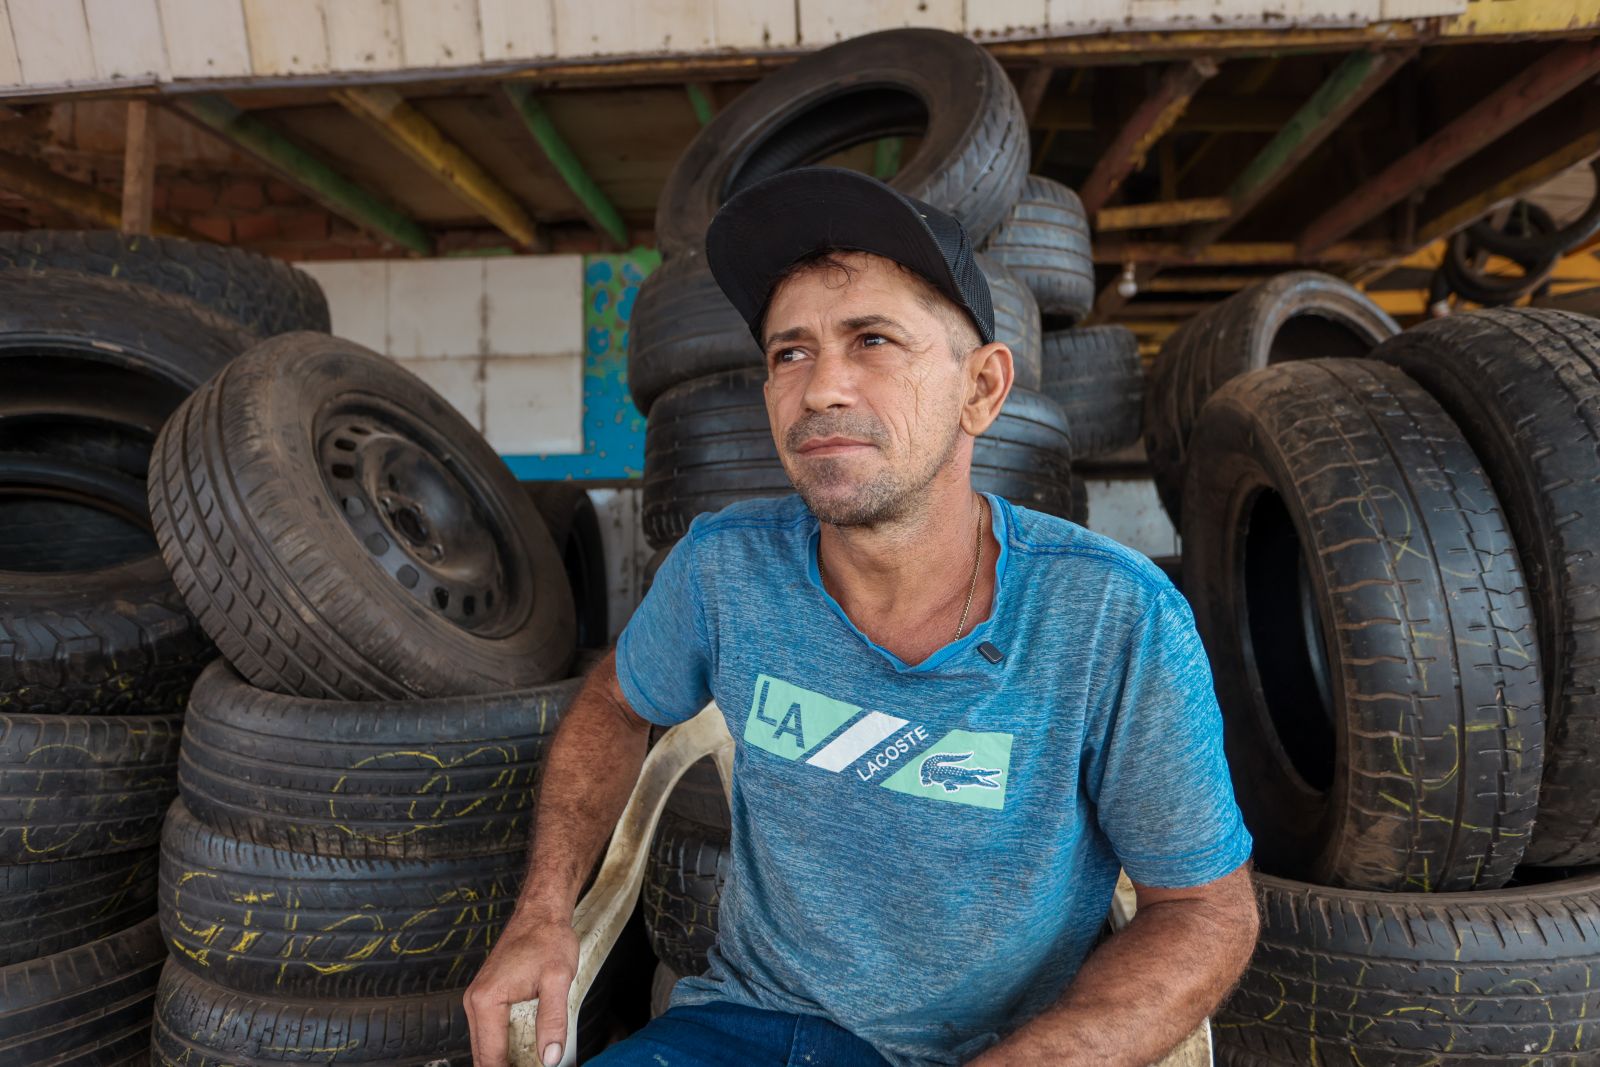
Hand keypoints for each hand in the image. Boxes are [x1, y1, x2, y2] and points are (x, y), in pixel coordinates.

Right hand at [465, 913, 579, 1066]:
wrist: (541, 913)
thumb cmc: (547, 939)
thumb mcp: (557, 979)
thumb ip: (552, 1021)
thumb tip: (550, 1056)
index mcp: (486, 1001)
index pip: (490, 1057)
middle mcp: (475, 1001)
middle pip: (482, 1055)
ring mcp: (478, 999)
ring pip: (484, 1045)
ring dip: (502, 1060)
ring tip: (528, 1064)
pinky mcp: (486, 997)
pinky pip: (489, 1032)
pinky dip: (502, 1046)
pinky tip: (522, 1050)